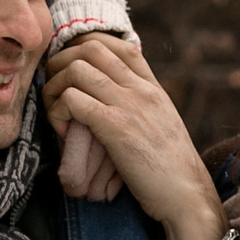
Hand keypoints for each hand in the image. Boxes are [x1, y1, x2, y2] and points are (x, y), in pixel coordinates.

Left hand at [43, 35, 223, 239]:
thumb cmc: (170, 170)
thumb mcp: (161, 126)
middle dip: (60, 63)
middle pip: (90, 47)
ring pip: (76, 70)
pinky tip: (62, 132)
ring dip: (54, 88)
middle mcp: (141, 89)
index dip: (84, 49)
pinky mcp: (115, 127)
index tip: (70, 72)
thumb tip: (109, 100)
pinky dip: (57, 112)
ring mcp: (129, 105)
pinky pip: (73, 100)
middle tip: (53, 90)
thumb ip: (140, 107)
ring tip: (55, 113)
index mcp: (152, 87)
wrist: (187, 195)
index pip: (116, 44)